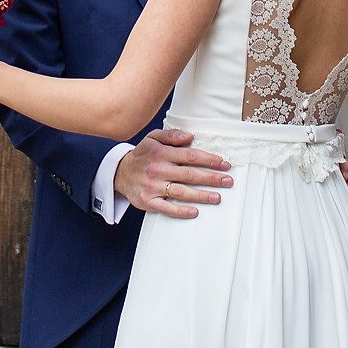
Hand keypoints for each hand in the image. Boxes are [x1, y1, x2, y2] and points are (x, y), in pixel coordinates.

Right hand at [114, 128, 231, 218]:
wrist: (120, 173)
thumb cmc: (142, 155)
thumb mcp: (153, 138)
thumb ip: (172, 135)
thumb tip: (190, 137)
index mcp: (162, 153)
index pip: (190, 156)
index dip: (209, 160)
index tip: (224, 164)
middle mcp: (158, 169)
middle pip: (190, 175)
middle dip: (211, 178)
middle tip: (227, 181)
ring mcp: (153, 186)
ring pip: (181, 192)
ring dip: (201, 195)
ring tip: (217, 197)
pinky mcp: (148, 201)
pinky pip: (166, 208)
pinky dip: (181, 211)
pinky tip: (194, 211)